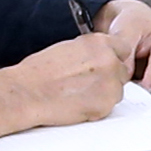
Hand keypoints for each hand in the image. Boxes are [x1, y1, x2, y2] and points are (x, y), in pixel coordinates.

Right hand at [0, 29, 132, 138]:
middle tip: (87, 83)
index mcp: (99, 43)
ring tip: (79, 93)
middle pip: (123, 71)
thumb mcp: (69, 48)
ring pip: (117, 91)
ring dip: (104, 93)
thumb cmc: (39, 71)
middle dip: (110, 77)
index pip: (123, 49)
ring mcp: (110, 84)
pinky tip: (78, 103)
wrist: (27, 92)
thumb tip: (102, 56)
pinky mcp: (105, 105)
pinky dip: (97, 107)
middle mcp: (109, 61)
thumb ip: (92, 51)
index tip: (106, 65)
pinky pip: (109, 107)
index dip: (114, 59)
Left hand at [102, 0, 150, 100]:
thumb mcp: (124, 34)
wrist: (137, 19)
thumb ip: (125, 56)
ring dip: (145, 87)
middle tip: (123, 84)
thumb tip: (125, 78)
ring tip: (131, 75)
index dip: (148, 83)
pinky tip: (139, 76)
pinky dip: (148, 87)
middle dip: (142, 87)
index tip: (138, 95)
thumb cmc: (134, 22)